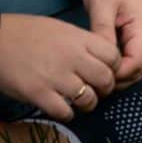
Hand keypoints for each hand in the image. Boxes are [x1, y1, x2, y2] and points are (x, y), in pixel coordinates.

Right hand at [0, 13, 120, 120]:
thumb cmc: (27, 32)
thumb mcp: (60, 29)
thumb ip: (81, 42)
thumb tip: (99, 57)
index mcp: (78, 38)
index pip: (113, 56)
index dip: (114, 67)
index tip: (107, 71)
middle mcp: (71, 57)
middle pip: (106, 79)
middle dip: (106, 89)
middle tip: (98, 90)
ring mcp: (55, 76)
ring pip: (89, 98)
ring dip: (88, 104)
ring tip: (82, 102)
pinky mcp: (39, 94)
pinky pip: (65, 112)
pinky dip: (68, 114)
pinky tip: (62, 108)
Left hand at [81, 0, 141, 88]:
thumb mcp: (102, 6)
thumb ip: (104, 33)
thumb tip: (103, 62)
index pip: (136, 63)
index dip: (118, 75)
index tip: (97, 76)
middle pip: (140, 69)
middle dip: (120, 80)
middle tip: (95, 82)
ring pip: (139, 67)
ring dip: (121, 76)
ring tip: (98, 76)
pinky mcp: (139, 36)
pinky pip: (135, 58)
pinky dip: (122, 67)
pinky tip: (105, 67)